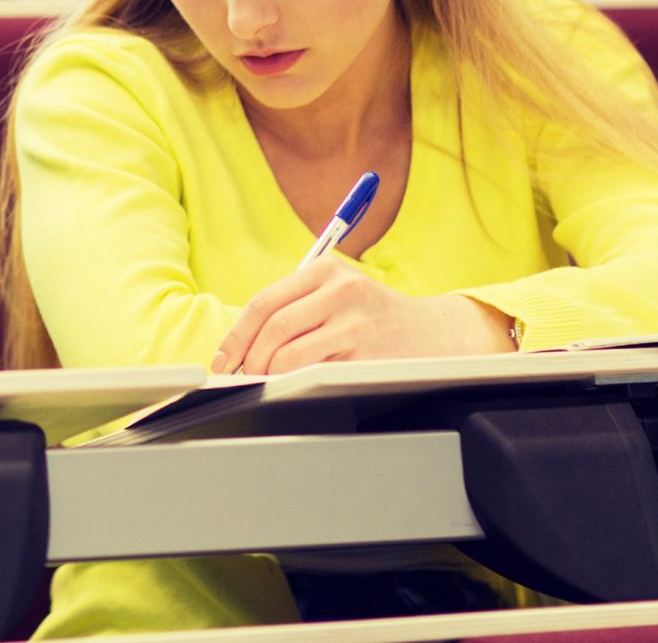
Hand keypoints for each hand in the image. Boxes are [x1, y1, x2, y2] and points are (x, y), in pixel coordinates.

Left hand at [214, 255, 513, 375]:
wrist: (434, 333)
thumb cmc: (372, 314)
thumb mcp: (336, 291)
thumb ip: (294, 305)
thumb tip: (241, 343)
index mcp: (326, 270)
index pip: (264, 302)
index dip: (236, 335)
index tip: (223, 358)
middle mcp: (342, 291)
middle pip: (274, 328)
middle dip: (249, 358)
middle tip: (240, 376)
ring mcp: (357, 325)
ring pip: (291, 354)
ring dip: (268, 374)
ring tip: (263, 382)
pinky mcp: (369, 356)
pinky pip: (318, 373)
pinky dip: (296, 383)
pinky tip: (291, 387)